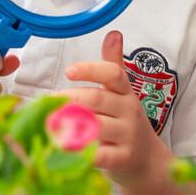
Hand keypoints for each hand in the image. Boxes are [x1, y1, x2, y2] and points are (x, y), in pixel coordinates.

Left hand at [65, 31, 170, 190]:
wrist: (148, 161)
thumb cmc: (126, 123)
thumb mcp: (123, 93)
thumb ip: (113, 65)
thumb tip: (113, 33)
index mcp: (126, 92)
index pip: (113, 74)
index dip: (91, 70)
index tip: (70, 71)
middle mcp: (129, 110)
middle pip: (98, 99)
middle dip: (70, 99)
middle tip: (47, 103)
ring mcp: (128, 135)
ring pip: (97, 126)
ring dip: (70, 125)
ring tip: (49, 125)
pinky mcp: (123, 158)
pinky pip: (101, 155)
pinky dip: (82, 153)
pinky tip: (65, 150)